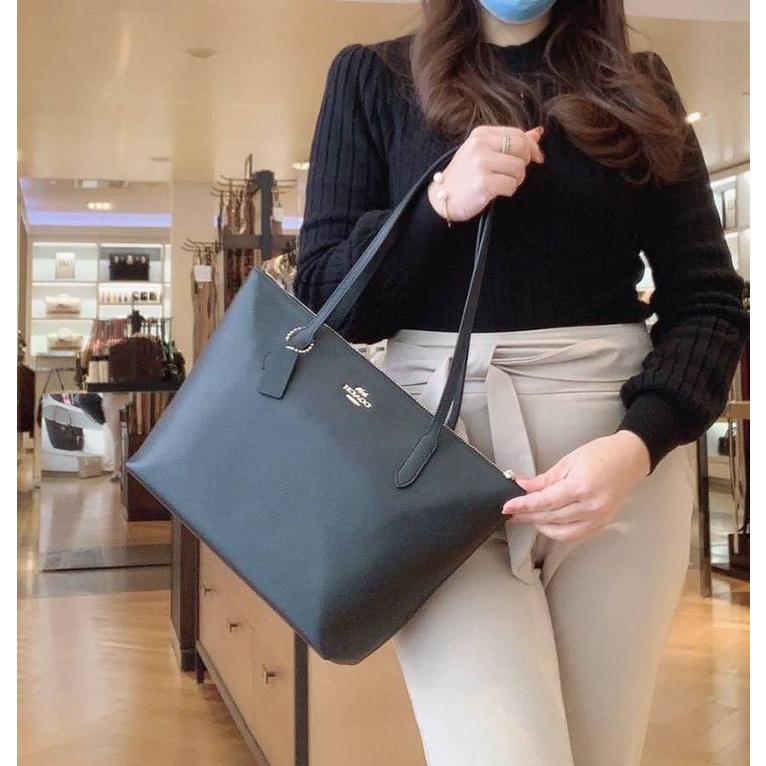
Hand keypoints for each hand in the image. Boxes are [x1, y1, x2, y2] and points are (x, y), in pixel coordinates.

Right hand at [428, 125, 544, 222]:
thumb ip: (509, 141)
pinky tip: (496, 192)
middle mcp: (480, 145)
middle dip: (523, 164)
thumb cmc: (465, 175)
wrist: (442, 196)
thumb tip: (537, 133)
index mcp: (481, 134)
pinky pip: (511, 185)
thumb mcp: (484, 152)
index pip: (518, 134)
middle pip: (522, 149)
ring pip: (519, 168)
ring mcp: (481, 163)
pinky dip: (508, 191)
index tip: (537, 158)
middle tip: (512, 174)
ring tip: (501, 183)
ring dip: (516, 180)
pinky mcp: (483, 182)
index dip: (532, 147)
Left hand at [501, 431, 650, 541]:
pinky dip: (558, 532)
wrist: (629, 458)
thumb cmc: (600, 454)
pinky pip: (575, 534)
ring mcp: (598, 517)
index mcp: (581, 486)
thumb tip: (522, 487)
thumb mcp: (568, 461)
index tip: (507, 506)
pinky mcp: (602, 523)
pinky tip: (546, 524)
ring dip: (540, 525)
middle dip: (528, 515)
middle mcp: (591, 505)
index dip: (524, 505)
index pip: (545, 501)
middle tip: (512, 512)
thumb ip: (544, 479)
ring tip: (526, 517)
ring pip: (561, 530)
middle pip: (551, 517)